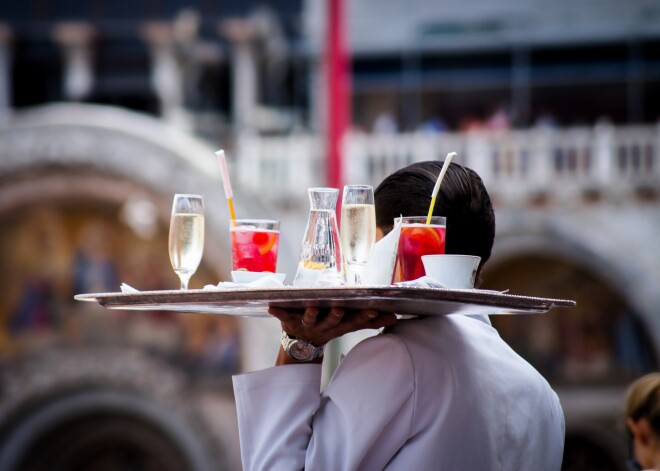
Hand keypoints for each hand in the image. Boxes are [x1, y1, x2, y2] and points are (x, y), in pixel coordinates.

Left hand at [268, 304, 396, 347]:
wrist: (300, 345)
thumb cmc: (328, 327)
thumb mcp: (348, 325)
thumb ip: (369, 321)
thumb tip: (394, 317)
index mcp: (338, 326)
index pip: (354, 322)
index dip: (363, 317)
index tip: (373, 310)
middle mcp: (324, 326)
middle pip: (332, 321)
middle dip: (336, 315)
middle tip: (340, 308)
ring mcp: (306, 324)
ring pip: (310, 318)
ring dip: (311, 313)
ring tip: (311, 306)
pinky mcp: (289, 322)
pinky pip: (283, 317)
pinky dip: (277, 312)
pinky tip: (271, 306)